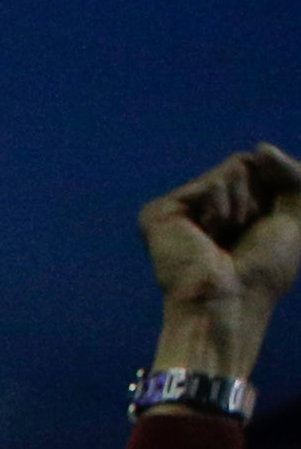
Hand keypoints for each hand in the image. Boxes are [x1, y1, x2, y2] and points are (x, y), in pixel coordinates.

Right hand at [144, 144, 300, 386]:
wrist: (232, 300)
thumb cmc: (264, 270)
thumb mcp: (295, 213)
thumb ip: (291, 172)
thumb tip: (259, 148)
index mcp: (228, 208)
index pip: (260, 168)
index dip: (275, 192)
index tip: (263, 229)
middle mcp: (200, 206)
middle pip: (248, 164)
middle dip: (259, 198)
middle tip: (241, 236)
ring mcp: (179, 208)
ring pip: (235, 168)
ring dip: (243, 205)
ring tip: (222, 238)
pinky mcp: (161, 211)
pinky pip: (216, 180)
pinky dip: (223, 208)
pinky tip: (207, 236)